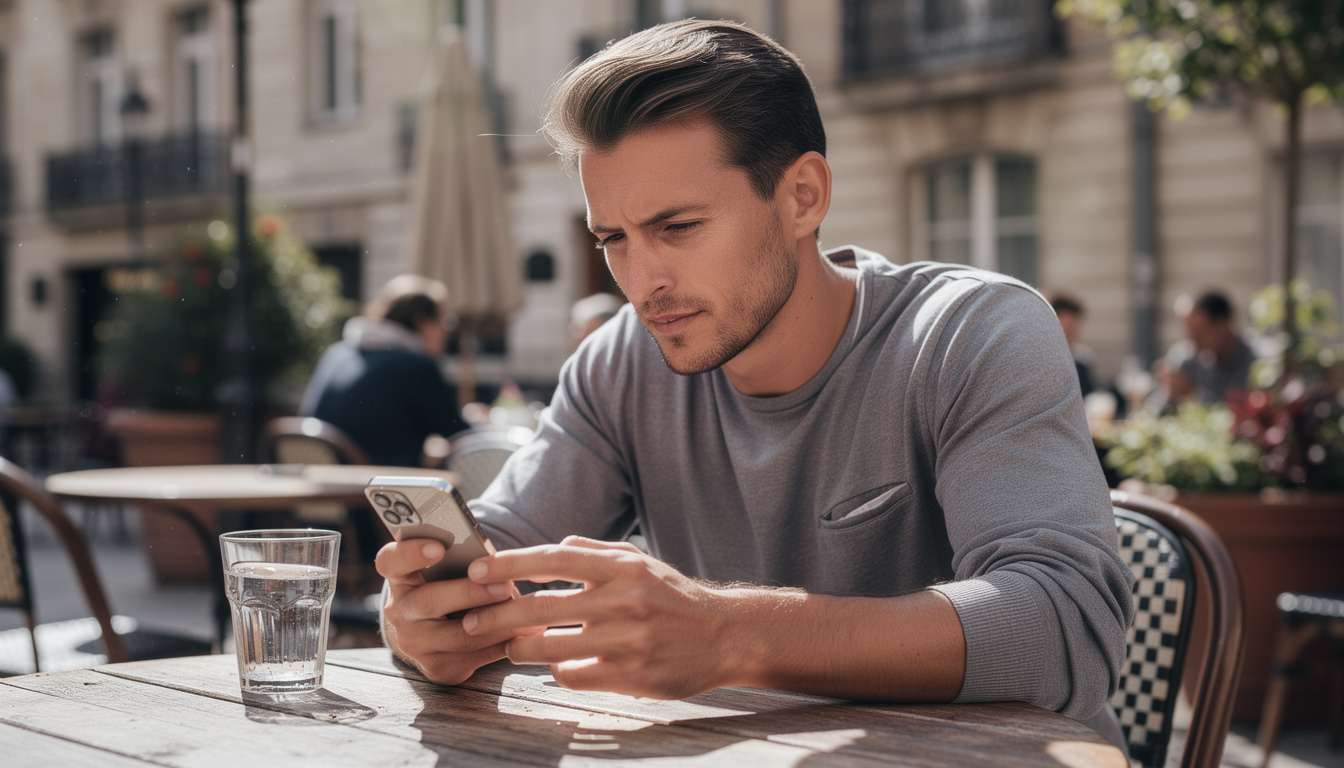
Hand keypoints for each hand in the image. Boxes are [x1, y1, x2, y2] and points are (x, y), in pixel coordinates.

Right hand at [374, 538, 519, 684]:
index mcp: (401, 577)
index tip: (438, 547)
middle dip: (471, 593)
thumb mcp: (448, 568)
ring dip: (496, 623)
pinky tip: (525, 633)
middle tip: (505, 585)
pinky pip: (474, 657)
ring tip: (525, 612)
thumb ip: (464, 557)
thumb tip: (497, 559)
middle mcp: (400, 611)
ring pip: (458, 636)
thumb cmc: (451, 586)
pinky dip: (503, 643)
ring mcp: (415, 643)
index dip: (411, 552)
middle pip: (429, 601)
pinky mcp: (436, 668)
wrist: (436, 632)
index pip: (391, 561)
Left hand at [461, 536, 736, 698]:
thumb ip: (596, 552)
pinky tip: (556, 665)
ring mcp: (624, 641)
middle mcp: (621, 600)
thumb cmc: (675, 597)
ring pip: (547, 647)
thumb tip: (553, 546)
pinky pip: (572, 675)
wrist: (726, 635)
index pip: (550, 560)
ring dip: (518, 648)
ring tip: (509, 647)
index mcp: (621, 567)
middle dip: (495, 615)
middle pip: (538, 607)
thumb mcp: (641, 562)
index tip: (475, 572)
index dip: (507, 566)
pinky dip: (557, 670)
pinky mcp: (629, 676)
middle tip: (471, 620)